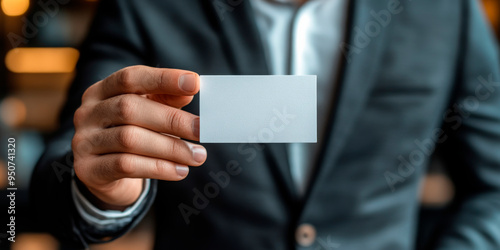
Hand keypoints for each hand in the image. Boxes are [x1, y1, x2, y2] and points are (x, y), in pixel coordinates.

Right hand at [72, 66, 206, 209]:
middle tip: (201, 131)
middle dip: (171, 119)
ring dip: (170, 148)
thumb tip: (189, 91)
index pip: (130, 77)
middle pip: (130, 109)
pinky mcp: (88, 170)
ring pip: (129, 139)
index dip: (163, 78)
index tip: (195, 83)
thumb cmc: (133, 134)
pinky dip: (158, 168)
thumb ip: (166, 100)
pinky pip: (126, 166)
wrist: (106, 175)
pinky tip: (180, 171)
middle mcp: (87, 112)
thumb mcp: (149, 113)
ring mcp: (84, 141)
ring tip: (197, 156)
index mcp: (102, 91)